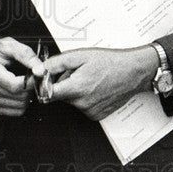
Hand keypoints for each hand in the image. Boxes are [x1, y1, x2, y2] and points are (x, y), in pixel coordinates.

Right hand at [0, 38, 45, 115]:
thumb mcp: (9, 44)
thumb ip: (26, 55)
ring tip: (24, 83)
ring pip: (19, 107)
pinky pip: (15, 112)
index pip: (15, 86)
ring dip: (27, 96)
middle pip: (19, 98)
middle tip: (32, 78)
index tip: (36, 75)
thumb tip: (40, 70)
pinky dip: (21, 103)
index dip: (30, 82)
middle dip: (30, 88)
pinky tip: (18, 92)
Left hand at [43, 46, 157, 120]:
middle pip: (60, 95)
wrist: (133, 72)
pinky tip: (95, 88)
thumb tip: (39, 70)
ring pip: (71, 101)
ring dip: (74, 91)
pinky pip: (82, 106)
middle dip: (63, 84)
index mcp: (76, 89)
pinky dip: (84, 98)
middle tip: (76, 73)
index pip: (47, 94)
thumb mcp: (80, 56)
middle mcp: (82, 104)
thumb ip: (56, 64)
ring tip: (89, 79)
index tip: (44, 80)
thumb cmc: (110, 62)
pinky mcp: (97, 115)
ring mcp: (90, 111)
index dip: (43, 86)